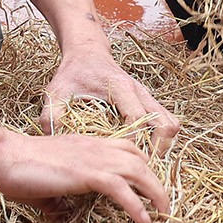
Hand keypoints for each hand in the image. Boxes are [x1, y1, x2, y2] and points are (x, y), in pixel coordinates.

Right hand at [0, 130, 170, 222]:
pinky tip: (143, 222)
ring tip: (162, 215)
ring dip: (156, 194)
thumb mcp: (44, 185)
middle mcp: (96, 148)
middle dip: (158, 184)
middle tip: (165, 208)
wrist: (3, 155)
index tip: (150, 189)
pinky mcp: (86, 173)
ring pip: (139, 171)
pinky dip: (136, 205)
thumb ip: (56, 199)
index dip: (145, 167)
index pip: (129, 149)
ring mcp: (93, 158)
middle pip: (142, 160)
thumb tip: (59, 216)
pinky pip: (121, 188)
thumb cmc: (17, 169)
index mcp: (88, 146)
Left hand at [42, 45, 179, 156]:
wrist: (87, 54)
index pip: (137, 118)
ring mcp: (148, 96)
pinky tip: (142, 152)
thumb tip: (52, 141)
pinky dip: (161, 139)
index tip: (122, 160)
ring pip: (171, 123)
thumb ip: (51, 114)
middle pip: (166, 124)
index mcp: (119, 87)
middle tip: (140, 168)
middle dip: (157, 150)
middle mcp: (139, 91)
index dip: (134, 142)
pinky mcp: (149, 101)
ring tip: (143, 163)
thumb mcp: (56, 91)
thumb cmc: (72, 73)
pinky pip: (167, 122)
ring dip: (163, 146)